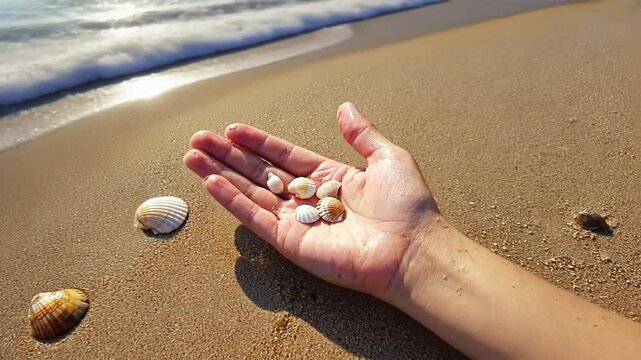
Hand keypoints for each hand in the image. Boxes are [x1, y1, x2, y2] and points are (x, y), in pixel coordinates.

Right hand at [184, 102, 439, 300]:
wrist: (412, 250)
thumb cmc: (408, 206)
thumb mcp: (388, 158)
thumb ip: (362, 134)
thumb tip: (345, 107)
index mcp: (329, 179)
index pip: (283, 156)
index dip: (257, 142)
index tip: (233, 129)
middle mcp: (309, 199)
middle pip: (259, 172)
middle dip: (228, 156)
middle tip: (199, 139)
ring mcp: (297, 221)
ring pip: (250, 193)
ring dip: (220, 174)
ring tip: (192, 157)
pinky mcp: (291, 242)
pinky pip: (256, 218)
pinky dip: (232, 200)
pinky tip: (211, 182)